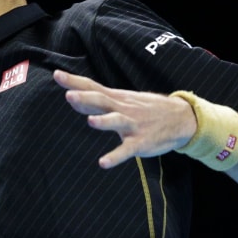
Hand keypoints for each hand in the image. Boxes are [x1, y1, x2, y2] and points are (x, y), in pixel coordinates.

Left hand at [53, 69, 197, 168]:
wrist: (180, 118)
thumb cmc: (144, 108)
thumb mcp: (122, 100)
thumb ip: (96, 101)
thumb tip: (71, 97)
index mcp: (115, 98)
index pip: (92, 86)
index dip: (74, 81)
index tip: (57, 74)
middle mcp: (122, 109)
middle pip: (101, 101)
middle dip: (85, 98)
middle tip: (68, 95)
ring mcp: (132, 125)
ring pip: (116, 121)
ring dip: (103, 122)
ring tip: (90, 122)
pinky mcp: (140, 143)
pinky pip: (126, 150)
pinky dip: (115, 156)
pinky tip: (103, 163)